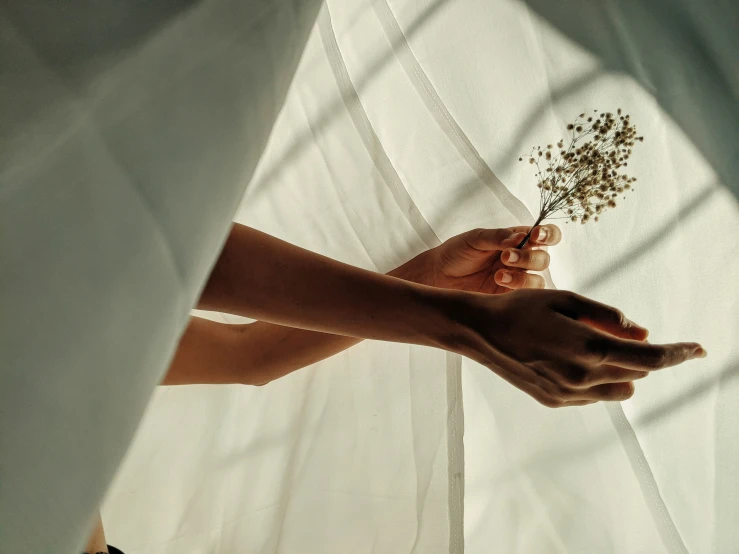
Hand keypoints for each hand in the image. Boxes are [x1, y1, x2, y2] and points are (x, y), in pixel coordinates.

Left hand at [395, 225, 560, 293]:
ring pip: (538, 280)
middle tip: (505, 256)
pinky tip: (499, 283)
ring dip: (522, 277)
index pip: (546, 235)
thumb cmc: (457, 252)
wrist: (438, 276)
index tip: (535, 235)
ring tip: (498, 276)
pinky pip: (527, 298)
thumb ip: (498, 237)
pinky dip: (518, 291)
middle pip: (543, 258)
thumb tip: (520, 237)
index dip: (548, 234)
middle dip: (528, 257)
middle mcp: (522, 260)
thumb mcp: (475, 238)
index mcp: (518, 240)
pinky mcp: (510, 298)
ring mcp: (518, 280)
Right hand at [442, 288, 705, 406]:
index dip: (678, 354)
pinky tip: (568, 358)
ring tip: (589, 345)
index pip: (651, 359)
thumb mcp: (567, 300)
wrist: (480, 332)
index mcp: (589, 348)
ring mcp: (568, 393)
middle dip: (640, 355)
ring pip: (618, 388)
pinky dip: (594, 378)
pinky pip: (593, 394)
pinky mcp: (555, 400)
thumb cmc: (521, 308)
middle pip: (637, 373)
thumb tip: (643, 333)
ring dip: (619, 369)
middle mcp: (582, 377)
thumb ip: (608, 317)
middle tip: (620, 333)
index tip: (697, 350)